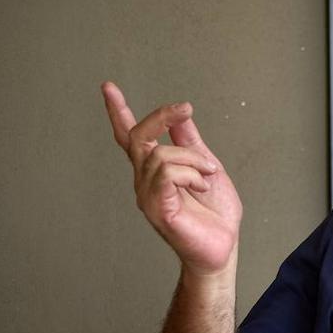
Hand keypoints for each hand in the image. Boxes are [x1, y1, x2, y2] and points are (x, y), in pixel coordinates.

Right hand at [102, 82, 242, 275]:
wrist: (224, 245)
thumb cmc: (215, 213)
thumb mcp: (206, 166)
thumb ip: (190, 143)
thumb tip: (181, 116)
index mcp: (155, 170)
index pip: (128, 137)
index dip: (117, 112)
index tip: (108, 87)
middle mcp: (145, 180)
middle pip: (140, 136)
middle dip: (161, 116)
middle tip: (185, 109)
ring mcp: (148, 195)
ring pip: (160, 155)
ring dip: (193, 159)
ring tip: (207, 175)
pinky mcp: (157, 209)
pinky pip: (167, 174)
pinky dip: (190, 174)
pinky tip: (200, 186)